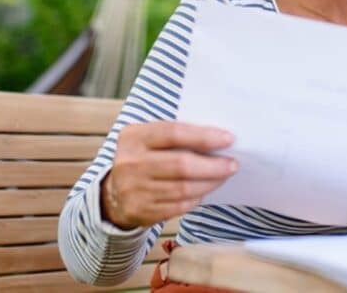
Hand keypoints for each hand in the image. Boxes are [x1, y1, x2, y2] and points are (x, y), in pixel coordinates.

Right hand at [100, 121, 236, 228]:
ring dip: (210, 182)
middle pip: (181, 165)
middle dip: (213, 165)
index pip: (174, 133)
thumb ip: (177, 136)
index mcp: (134, 137)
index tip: (229, 139)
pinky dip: (197, 197)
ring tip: (224, 176)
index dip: (204, 137)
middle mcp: (130, 163)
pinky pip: (179, 206)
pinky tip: (205, 189)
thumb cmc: (143, 159)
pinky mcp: (140, 212)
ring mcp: (134, 190)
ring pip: (183, 188)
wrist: (113, 193)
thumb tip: (218, 139)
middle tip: (233, 164)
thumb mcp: (149, 139)